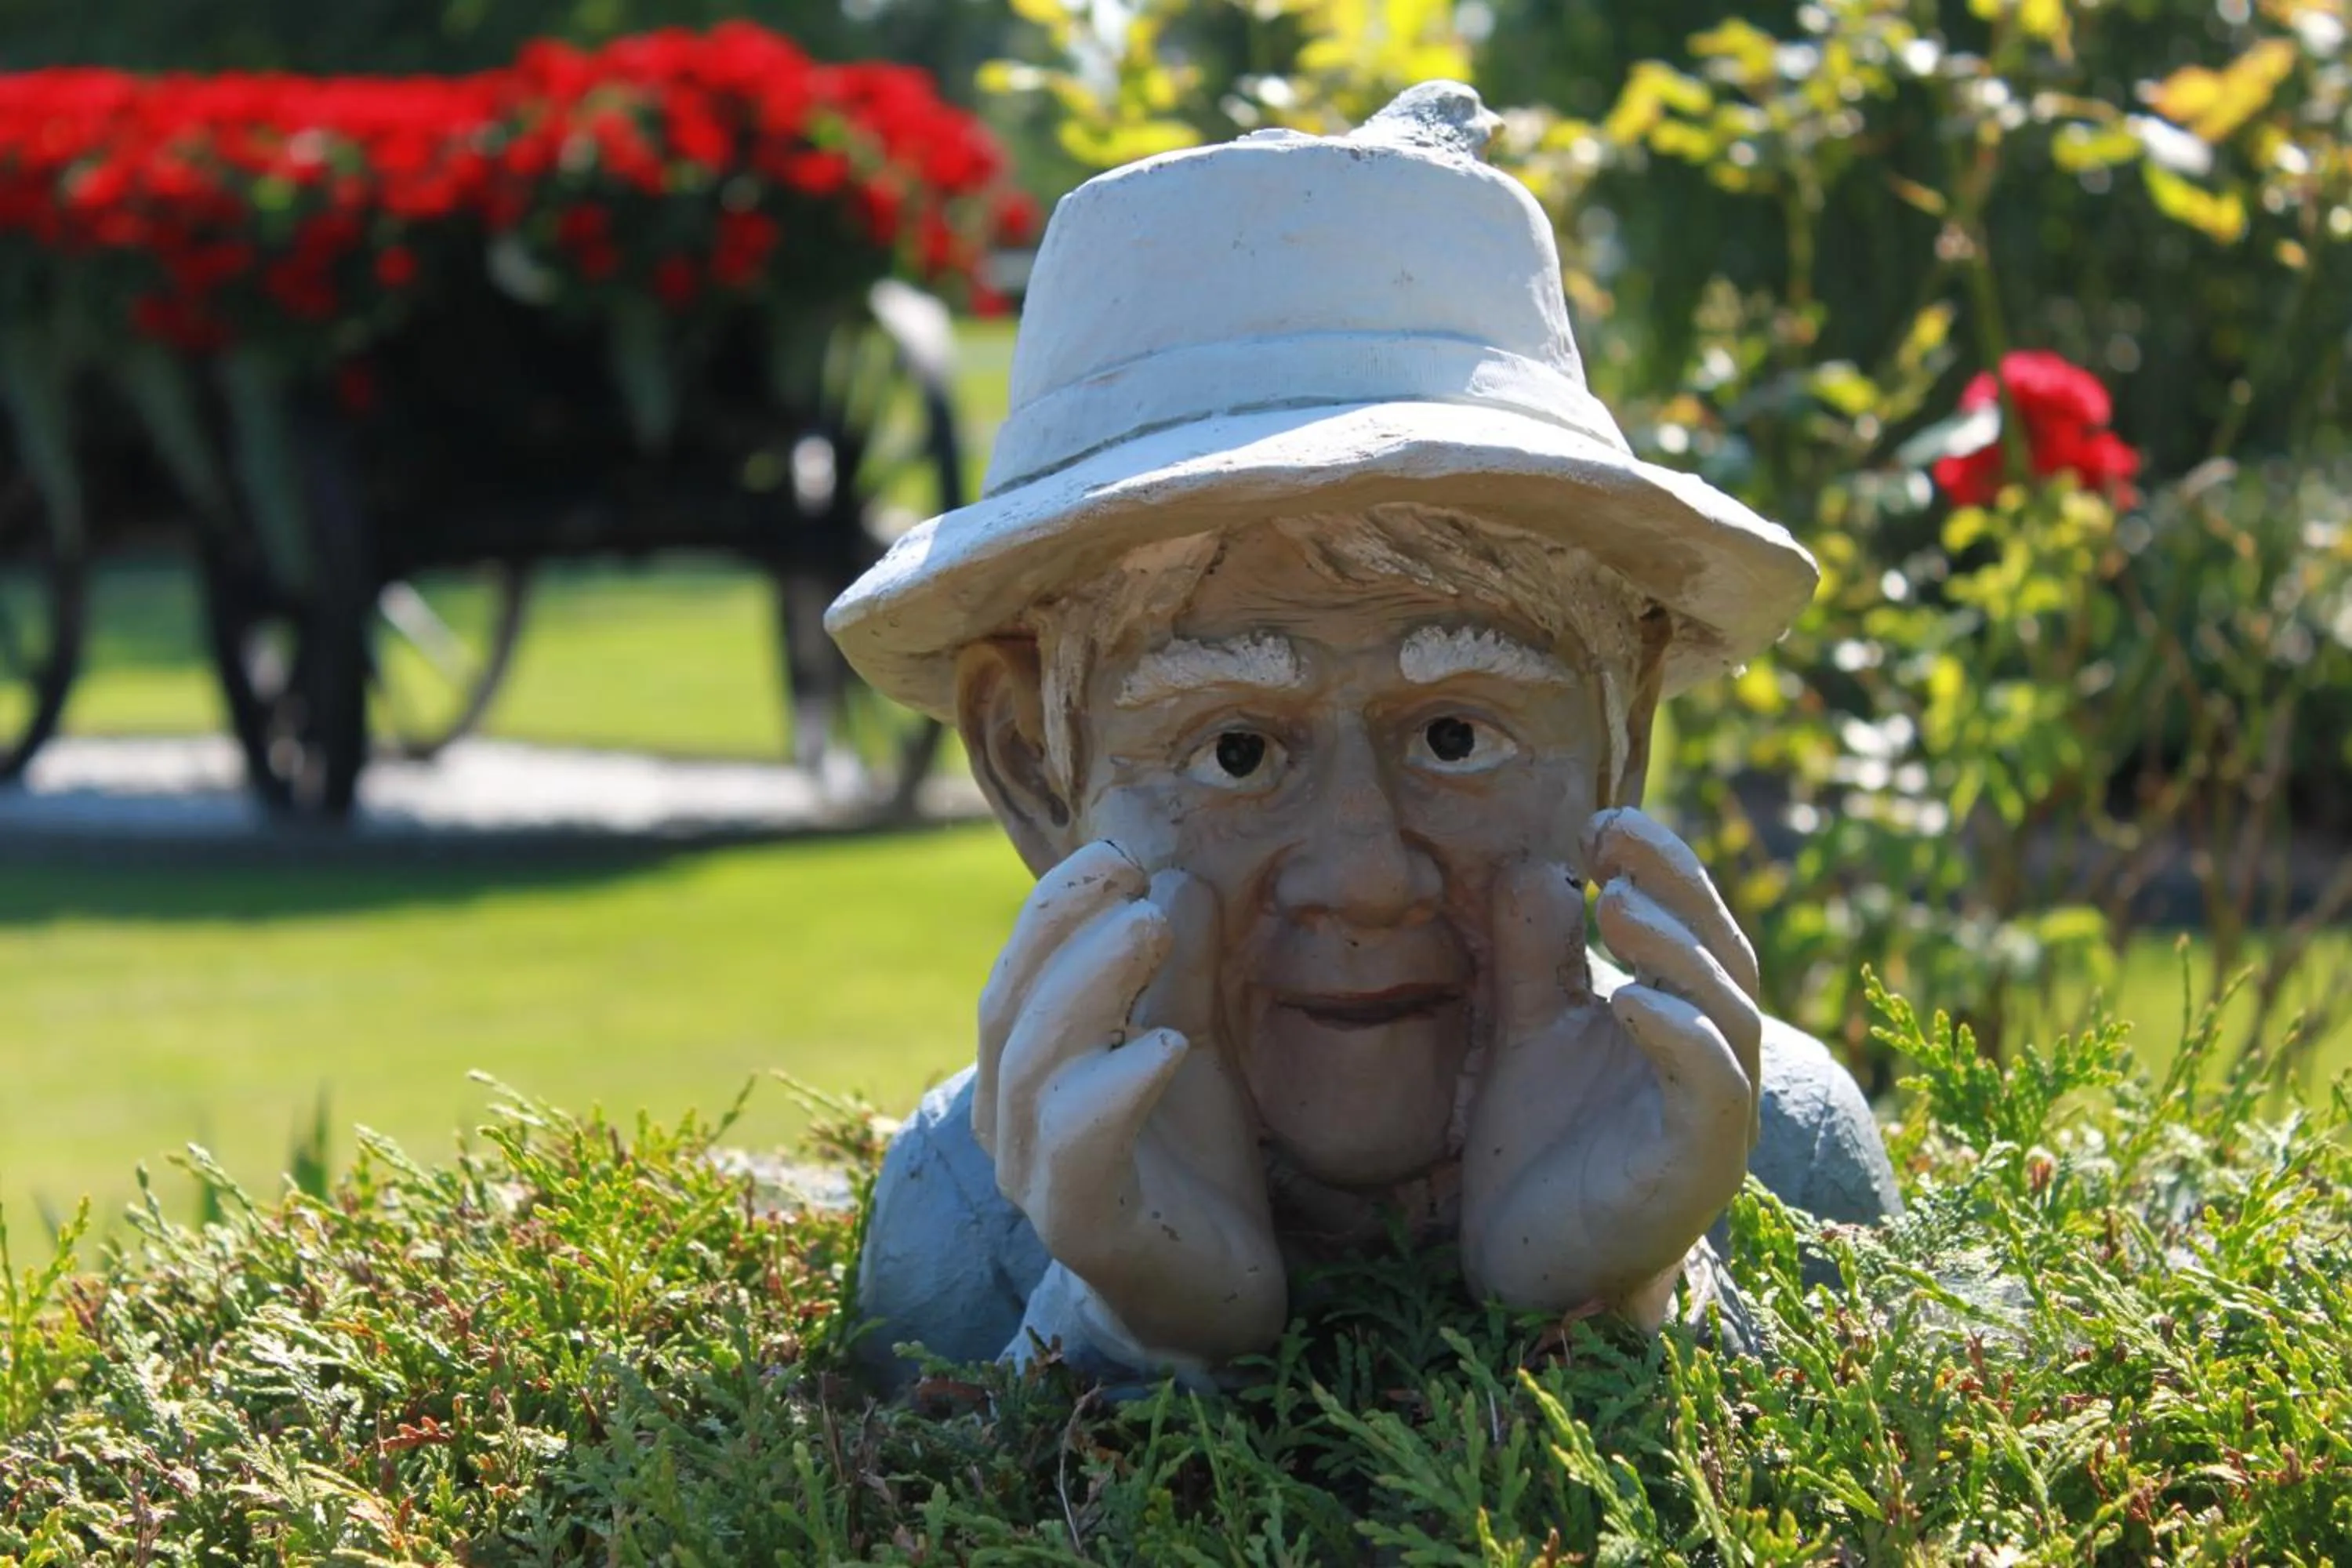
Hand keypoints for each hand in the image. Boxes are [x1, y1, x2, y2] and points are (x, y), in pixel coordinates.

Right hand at [975, 841, 1283, 1364]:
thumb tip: (1179, 876)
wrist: (1215, 1296)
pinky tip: (1167, 1048)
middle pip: (1009, 1009)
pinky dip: (1115, 1091)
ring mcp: (1037, 1182)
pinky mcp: (1084, 1229)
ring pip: (1035, 1070)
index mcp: (1023, 1073)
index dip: (1055, 905)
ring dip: (1090, 985)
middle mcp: (1010, 1126)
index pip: (1016, 973)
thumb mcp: (1191, 1047)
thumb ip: (1182, 975)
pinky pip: (1081, 1153)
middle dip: (1063, 927)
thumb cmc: (1190, 1166)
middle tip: (1131, 873)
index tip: (1118, 851)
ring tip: (1152, 926)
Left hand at [1459, 808, 1762, 1326]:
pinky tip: (1630, 1000)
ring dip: (1678, 950)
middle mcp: (1713, 1064)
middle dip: (1678, 886)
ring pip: (1728, 1014)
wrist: (1523, 1269)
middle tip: (1615, 835)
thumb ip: (1536, 957)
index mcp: (1680, 1022)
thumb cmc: (1539, 1151)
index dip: (1660, 866)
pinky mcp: (1695, 1168)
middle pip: (1723, 955)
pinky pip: (1709, 1091)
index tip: (1600, 820)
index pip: (1690, 926)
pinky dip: (1680, 1036)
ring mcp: (1713, 1118)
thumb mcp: (1527, 1031)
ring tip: (1619, 904)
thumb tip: (1536, 867)